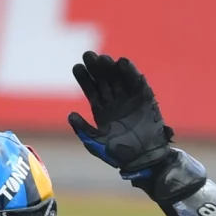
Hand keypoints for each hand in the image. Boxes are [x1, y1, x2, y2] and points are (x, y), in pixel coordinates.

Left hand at [67, 51, 174, 178]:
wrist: (144, 160)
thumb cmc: (119, 155)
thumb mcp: (96, 144)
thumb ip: (83, 130)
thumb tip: (70, 115)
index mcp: (102, 111)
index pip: (91, 90)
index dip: (84, 78)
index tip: (77, 67)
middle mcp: (115, 102)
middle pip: (103, 80)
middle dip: (96, 68)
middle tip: (88, 55)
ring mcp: (130, 99)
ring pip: (118, 78)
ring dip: (111, 68)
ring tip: (103, 59)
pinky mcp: (145, 98)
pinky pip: (137, 82)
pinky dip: (131, 72)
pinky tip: (123, 63)